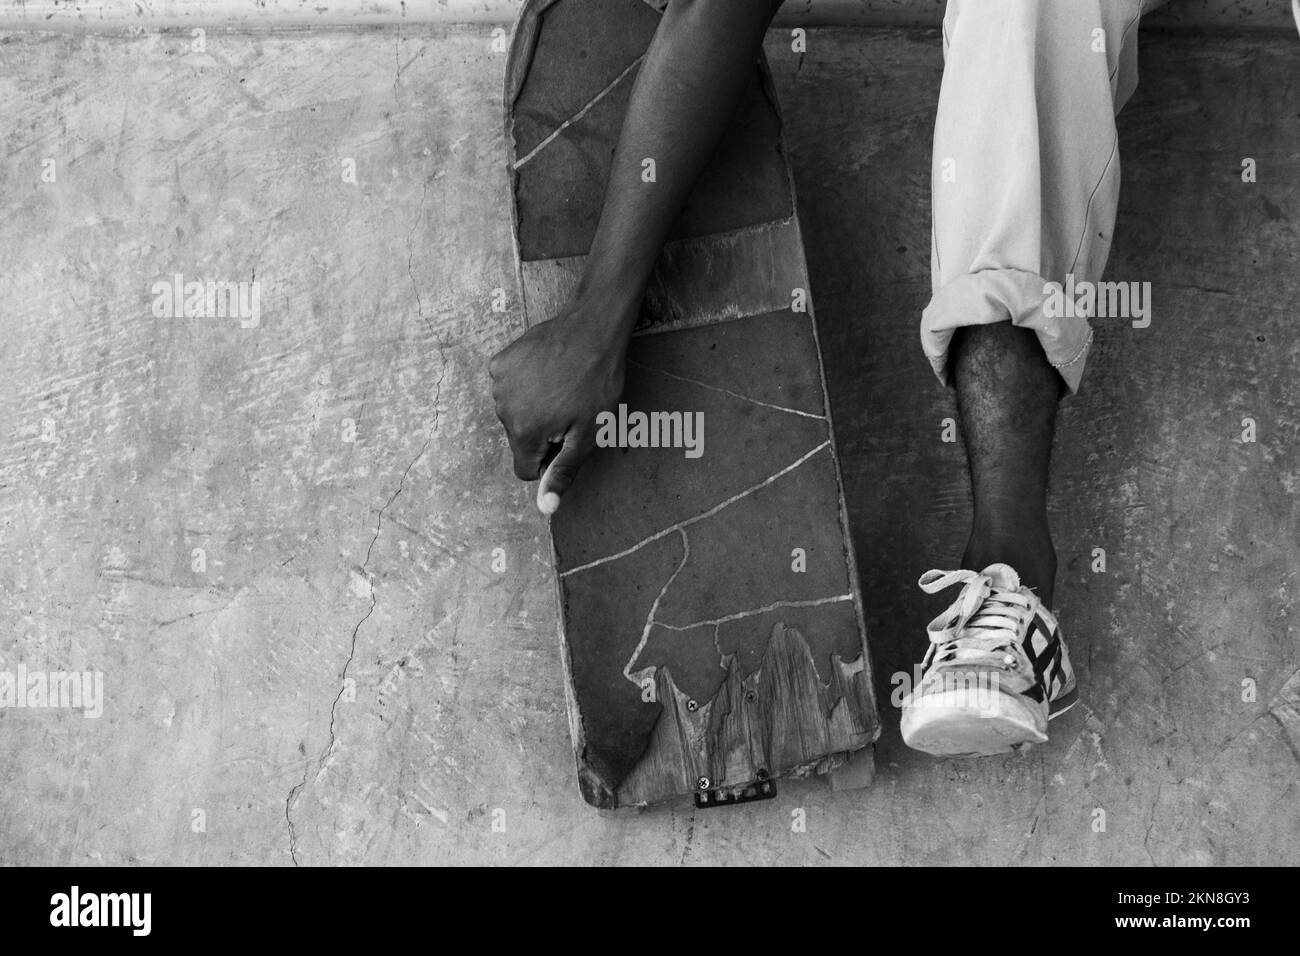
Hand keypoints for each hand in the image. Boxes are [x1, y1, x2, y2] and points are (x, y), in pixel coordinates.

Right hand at [488, 309, 626, 513]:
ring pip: (513, 414)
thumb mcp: (589, 434)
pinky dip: (523, 384)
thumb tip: (545, 508)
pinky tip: (546, 371)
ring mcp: (499, 383)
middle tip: (569, 408)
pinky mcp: (500, 362)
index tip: (568, 438)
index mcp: (525, 432)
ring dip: (533, 407)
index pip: (526, 469)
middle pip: (520, 440)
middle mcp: (504, 410)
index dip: (550, 459)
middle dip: (542, 433)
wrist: (593, 330)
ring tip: (560, 387)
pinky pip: (508, 387)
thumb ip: (562, 471)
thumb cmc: (598, 384)